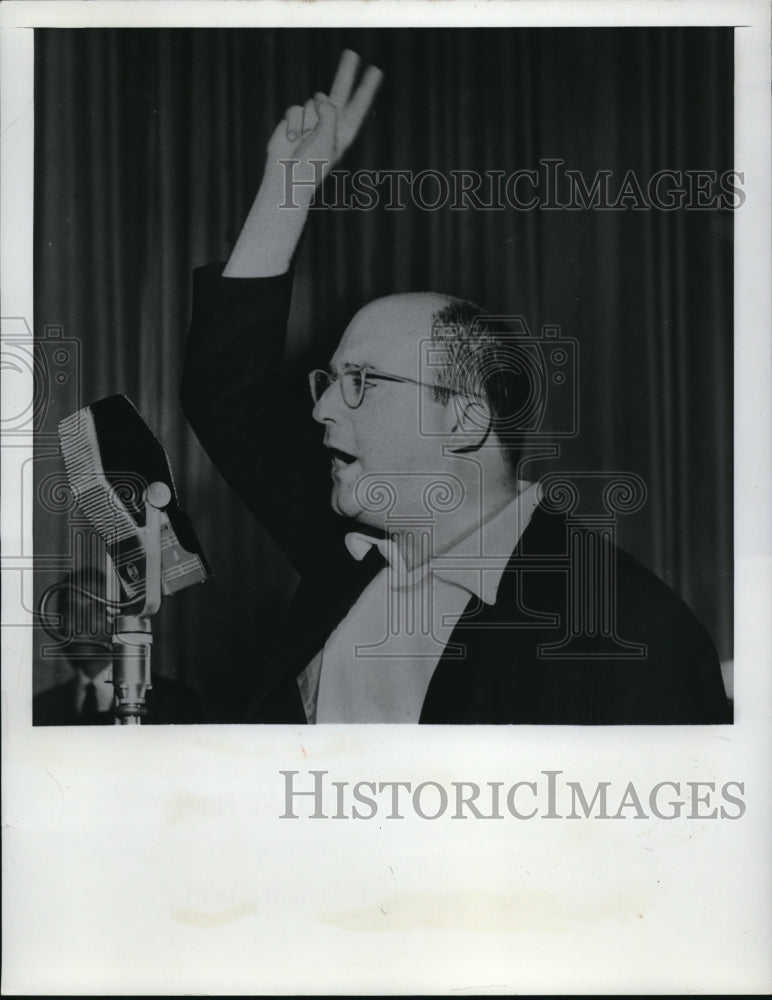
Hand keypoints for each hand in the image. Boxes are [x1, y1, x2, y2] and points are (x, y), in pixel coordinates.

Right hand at [264, 49, 382, 193]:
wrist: (288, 175)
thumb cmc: (312, 163)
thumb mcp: (328, 138)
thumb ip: (329, 113)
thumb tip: (320, 99)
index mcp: (344, 131)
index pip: (359, 104)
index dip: (367, 88)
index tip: (376, 71)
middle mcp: (330, 122)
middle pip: (340, 91)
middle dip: (346, 72)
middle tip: (352, 54)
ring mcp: (312, 119)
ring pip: (313, 101)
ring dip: (308, 120)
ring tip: (304, 140)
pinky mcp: (295, 119)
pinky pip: (296, 109)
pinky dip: (293, 124)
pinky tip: (293, 139)